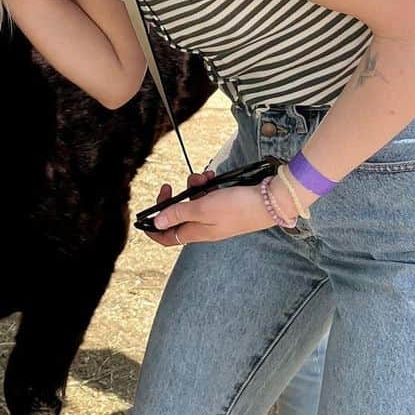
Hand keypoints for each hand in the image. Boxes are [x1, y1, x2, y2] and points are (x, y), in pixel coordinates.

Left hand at [145, 174, 274, 246]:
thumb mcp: (203, 208)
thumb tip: (157, 223)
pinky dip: (207, 184)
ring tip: (202, 177)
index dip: (153, 229)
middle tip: (170, 186)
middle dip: (173, 198)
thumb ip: (179, 214)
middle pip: (178, 215)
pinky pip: (207, 194)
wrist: (271, 202)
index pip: (167, 238)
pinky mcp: (225, 205)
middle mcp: (204, 227)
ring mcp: (215, 216)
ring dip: (192, 186)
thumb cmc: (237, 207)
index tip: (143, 216)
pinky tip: (213, 176)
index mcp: (197, 233)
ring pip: (193, 201)